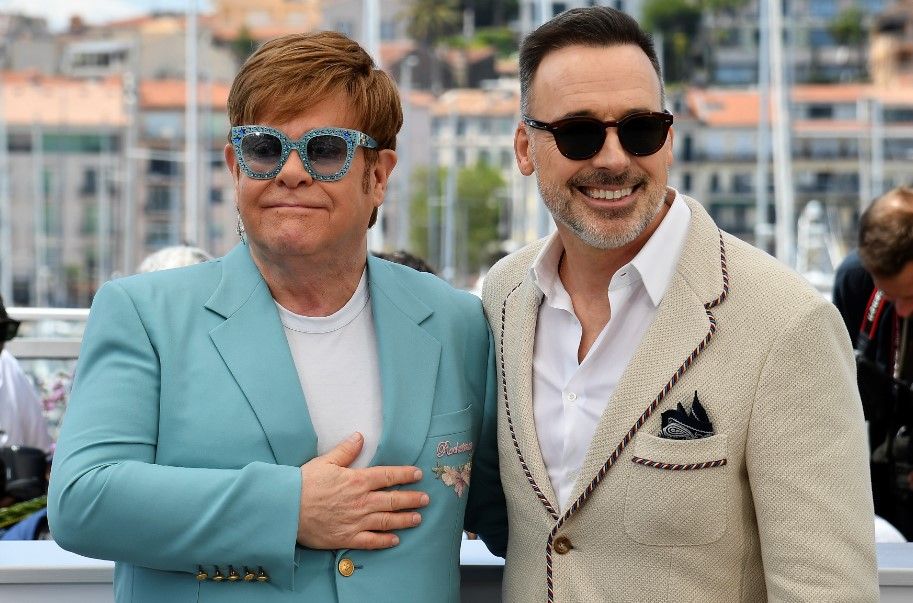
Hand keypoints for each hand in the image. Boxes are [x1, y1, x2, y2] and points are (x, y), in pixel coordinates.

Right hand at [297, 432, 428, 549]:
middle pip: (393, 499)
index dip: (405, 475)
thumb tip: (359, 437)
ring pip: (387, 520)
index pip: (388, 475)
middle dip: (411, 499)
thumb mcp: (325, 461)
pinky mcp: (347, 538)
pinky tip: (395, 540)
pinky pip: (371, 541)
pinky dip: (385, 541)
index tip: (417, 475)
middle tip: (425, 499)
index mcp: (357, 480)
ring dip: (404, 519)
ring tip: (417, 518)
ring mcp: (356, 521)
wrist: (286, 509)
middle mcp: (361, 501)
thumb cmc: (304, 484)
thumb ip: (345, 451)